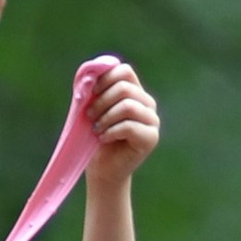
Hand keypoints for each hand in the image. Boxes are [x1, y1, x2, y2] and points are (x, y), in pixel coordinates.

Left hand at [84, 58, 158, 177]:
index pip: (125, 71)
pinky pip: (129, 126)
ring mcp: (152, 121)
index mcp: (135, 92)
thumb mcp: (90, 109)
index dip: (104, 79)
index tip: (90, 93)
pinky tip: (103, 139)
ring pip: (128, 106)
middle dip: (101, 101)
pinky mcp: (151, 138)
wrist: (102, 169)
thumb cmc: (95, 137)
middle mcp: (147, 104)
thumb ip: (91, 89)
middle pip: (125, 88)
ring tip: (95, 129)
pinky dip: (110, 132)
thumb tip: (88, 70)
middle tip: (89, 116)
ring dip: (105, 117)